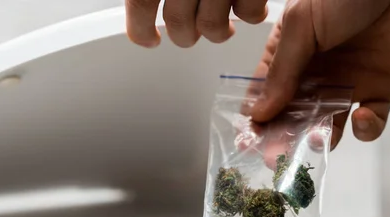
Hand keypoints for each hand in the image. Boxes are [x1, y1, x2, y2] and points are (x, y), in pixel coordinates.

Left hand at [125, 0, 267, 47]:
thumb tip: (141, 10)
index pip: (141, 3)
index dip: (140, 28)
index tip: (147, 39)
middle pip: (178, 22)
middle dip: (183, 35)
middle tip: (188, 32)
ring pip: (212, 25)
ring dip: (216, 30)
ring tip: (223, 23)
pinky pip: (248, 12)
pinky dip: (249, 13)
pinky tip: (247, 4)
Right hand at [250, 0, 389, 148]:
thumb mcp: (301, 25)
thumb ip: (282, 71)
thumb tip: (260, 113)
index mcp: (289, 55)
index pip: (265, 95)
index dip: (256, 120)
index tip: (248, 143)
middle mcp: (314, 73)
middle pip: (292, 116)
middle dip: (283, 138)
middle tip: (276, 159)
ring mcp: (346, 83)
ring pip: (327, 124)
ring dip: (319, 140)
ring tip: (314, 143)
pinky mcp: (381, 89)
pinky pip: (372, 121)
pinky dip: (368, 127)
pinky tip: (362, 117)